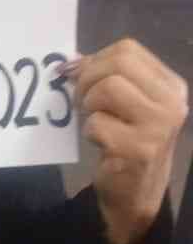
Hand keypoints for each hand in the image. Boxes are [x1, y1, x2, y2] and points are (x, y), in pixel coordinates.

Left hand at [66, 39, 188, 243]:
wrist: (135, 193)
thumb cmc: (129, 142)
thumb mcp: (126, 104)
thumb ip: (105, 78)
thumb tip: (69, 60)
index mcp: (171, 86)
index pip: (128, 50)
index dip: (94, 59)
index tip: (74, 74)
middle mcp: (172, 103)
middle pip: (118, 64)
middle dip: (88, 79)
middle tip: (81, 100)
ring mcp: (159, 126)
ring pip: (108, 89)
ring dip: (89, 105)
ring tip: (94, 121)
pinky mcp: (139, 149)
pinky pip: (98, 124)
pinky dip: (90, 132)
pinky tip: (101, 144)